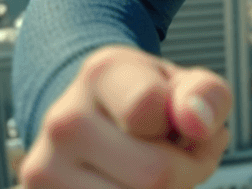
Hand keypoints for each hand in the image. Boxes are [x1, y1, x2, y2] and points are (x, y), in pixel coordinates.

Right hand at [19, 44, 232, 188]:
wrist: (94, 118)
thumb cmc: (148, 100)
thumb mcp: (182, 84)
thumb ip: (205, 94)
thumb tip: (198, 122)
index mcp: (102, 74)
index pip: (147, 107)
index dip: (189, 126)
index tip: (190, 124)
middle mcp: (64, 120)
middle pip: (153, 175)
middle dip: (187, 172)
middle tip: (185, 155)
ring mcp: (46, 168)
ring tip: (158, 170)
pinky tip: (136, 185)